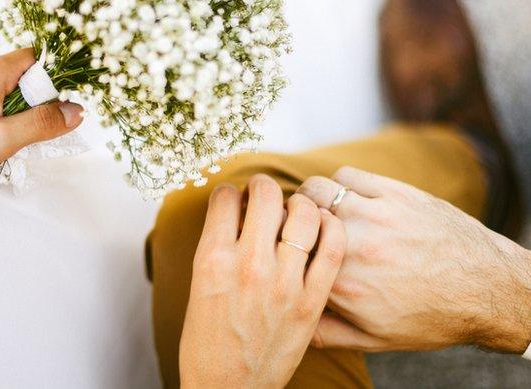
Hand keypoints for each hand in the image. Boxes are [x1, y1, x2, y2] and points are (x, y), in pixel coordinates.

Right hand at [179, 175, 345, 387]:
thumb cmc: (208, 343)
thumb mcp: (198, 288)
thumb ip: (217, 248)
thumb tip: (237, 213)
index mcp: (212, 260)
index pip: (225, 197)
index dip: (233, 192)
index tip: (238, 199)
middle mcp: (248, 265)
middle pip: (266, 194)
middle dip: (265, 187)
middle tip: (267, 195)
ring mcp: (283, 283)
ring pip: (304, 212)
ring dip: (300, 202)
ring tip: (297, 211)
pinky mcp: (312, 301)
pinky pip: (333, 247)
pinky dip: (332, 227)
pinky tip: (324, 228)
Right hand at [298, 167, 530, 353]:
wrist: (490, 290)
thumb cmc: (433, 318)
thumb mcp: (376, 340)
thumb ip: (326, 332)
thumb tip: (292, 322)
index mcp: (343, 286)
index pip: (285, 254)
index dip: (275, 248)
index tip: (275, 248)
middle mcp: (354, 246)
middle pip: (292, 216)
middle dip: (288, 221)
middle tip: (295, 227)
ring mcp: (375, 215)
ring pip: (315, 189)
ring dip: (311, 199)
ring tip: (321, 211)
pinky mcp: (396, 193)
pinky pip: (347, 176)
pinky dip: (340, 185)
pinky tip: (350, 199)